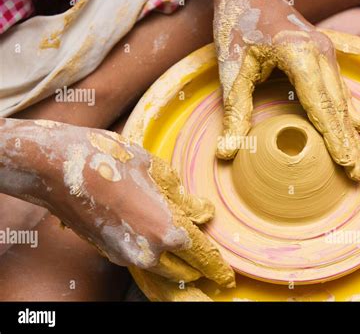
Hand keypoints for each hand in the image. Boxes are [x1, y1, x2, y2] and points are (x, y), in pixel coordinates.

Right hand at [0, 118, 234, 287]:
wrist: (54, 168)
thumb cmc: (107, 160)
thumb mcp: (154, 169)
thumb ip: (181, 196)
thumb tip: (203, 212)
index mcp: (166, 228)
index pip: (203, 256)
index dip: (218, 268)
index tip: (227, 277)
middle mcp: (147, 250)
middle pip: (185, 272)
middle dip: (201, 271)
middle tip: (213, 270)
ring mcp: (126, 255)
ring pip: (163, 276)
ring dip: (180, 276)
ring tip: (193, 275)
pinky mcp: (110, 253)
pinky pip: (144, 267)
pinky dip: (158, 267)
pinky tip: (162, 254)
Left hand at [211, 0, 359, 180]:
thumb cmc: (237, 26)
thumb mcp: (231, 70)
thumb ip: (233, 112)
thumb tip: (225, 153)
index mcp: (300, 56)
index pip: (322, 107)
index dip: (336, 139)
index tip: (348, 165)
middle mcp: (321, 54)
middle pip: (339, 106)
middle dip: (349, 142)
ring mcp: (326, 52)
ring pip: (343, 98)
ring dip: (351, 130)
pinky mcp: (323, 54)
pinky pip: (338, 88)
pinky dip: (346, 111)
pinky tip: (355, 126)